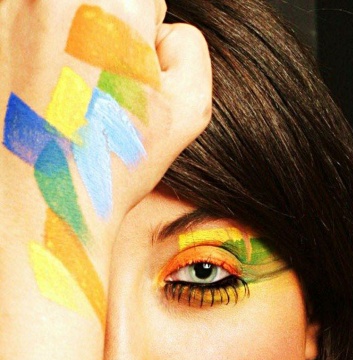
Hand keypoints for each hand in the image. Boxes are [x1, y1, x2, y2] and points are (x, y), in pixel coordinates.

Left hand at [0, 0, 210, 228]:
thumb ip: (189, 45)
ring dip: (68, 40)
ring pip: (59, 11)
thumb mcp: (191, 110)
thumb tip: (158, 30)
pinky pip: (26, 27)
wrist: (44, 203)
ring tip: (67, 98)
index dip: (144, 43)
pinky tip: (40, 95)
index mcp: (116, 6)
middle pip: (101, 0)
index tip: (128, 82)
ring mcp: (13, 9)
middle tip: (99, 90)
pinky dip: (34, 53)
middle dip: (106, 36)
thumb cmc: (115, 165)